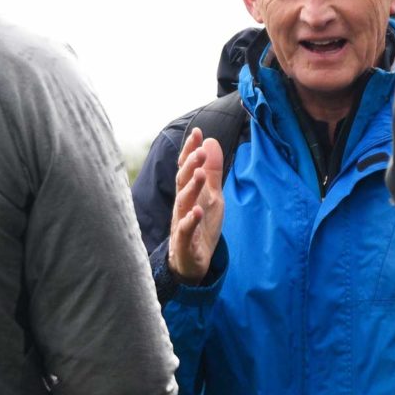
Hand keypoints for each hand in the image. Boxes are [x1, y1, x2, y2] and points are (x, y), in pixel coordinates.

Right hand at [167, 127, 225, 285]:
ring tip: (201, 174)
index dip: (190, 150)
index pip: (186, 168)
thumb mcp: (212, 196)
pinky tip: (197, 211)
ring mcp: (182, 222)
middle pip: (183, 181)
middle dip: (191, 165)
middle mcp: (182, 204)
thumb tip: (211, 141)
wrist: (192, 262)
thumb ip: (213, 171)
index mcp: (189, 192)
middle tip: (200, 151)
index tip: (197, 132)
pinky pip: (185, 230)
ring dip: (192, 187)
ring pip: (183, 202)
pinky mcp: (185, 242)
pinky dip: (190, 220)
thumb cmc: (201, 225)